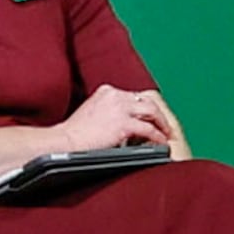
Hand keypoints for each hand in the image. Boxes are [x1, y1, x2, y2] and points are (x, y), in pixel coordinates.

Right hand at [57, 85, 178, 153]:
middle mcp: (115, 96)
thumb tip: (122, 119)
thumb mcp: (93, 111)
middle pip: (147, 101)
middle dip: (159, 114)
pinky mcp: (123, 124)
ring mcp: (120, 109)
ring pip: (152, 112)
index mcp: (107, 91)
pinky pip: (149, 129)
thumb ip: (109, 109)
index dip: (147, 108)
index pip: (135, 96)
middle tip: (166, 126)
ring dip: (163, 124)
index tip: (153, 117)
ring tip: (167, 134)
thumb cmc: (77, 132)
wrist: (66, 141)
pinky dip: (158, 137)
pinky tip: (161, 143)